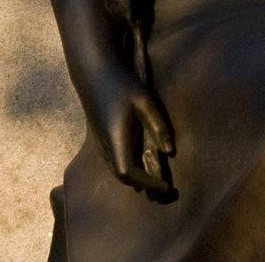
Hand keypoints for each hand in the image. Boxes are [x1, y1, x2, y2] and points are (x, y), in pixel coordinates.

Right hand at [80, 65, 174, 194]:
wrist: (94, 75)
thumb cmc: (122, 86)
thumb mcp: (145, 103)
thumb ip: (158, 126)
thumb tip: (170, 152)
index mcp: (116, 141)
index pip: (129, 173)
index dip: (147, 183)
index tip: (166, 186)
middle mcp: (106, 147)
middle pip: (122, 177)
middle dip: (144, 185)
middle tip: (166, 189)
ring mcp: (101, 143)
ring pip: (117, 170)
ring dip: (136, 179)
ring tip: (158, 180)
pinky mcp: (101, 138)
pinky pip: (115, 161)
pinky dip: (130, 169)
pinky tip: (144, 164)